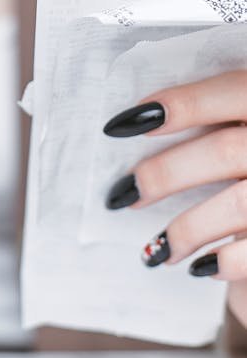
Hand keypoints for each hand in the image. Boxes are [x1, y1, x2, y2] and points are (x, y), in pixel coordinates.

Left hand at [103, 71, 246, 329]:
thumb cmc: (245, 172)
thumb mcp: (238, 134)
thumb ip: (211, 125)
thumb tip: (133, 127)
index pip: (233, 90)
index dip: (182, 104)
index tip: (123, 124)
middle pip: (225, 150)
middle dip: (165, 173)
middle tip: (124, 192)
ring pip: (238, 203)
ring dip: (187, 228)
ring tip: (157, 247)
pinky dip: (224, 261)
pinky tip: (200, 268)